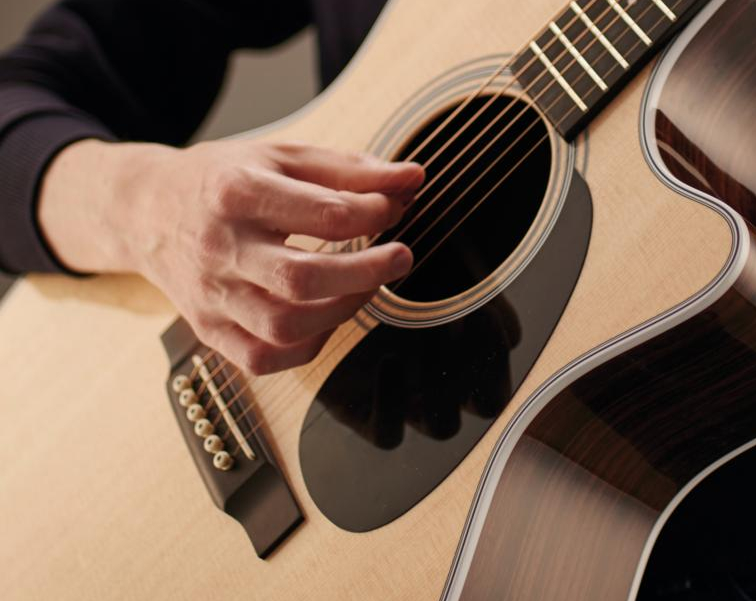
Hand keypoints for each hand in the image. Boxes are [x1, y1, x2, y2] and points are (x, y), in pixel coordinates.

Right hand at [41, 139, 423, 374]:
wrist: (145, 210)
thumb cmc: (222, 181)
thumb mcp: (282, 157)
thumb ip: (350, 168)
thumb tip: (413, 178)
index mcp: (236, 192)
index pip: (324, 213)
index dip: (375, 213)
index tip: (394, 208)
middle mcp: (219, 247)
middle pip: (302, 278)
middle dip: (366, 272)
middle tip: (400, 256)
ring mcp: (211, 294)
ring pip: (283, 325)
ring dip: (342, 311)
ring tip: (366, 285)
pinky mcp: (207, 329)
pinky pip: (262, 358)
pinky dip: (306, 346)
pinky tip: (327, 318)